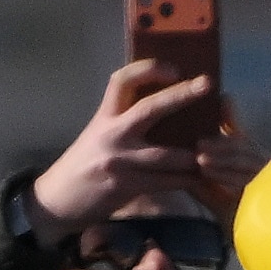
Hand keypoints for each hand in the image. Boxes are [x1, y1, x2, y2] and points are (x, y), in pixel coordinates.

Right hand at [27, 58, 250, 235]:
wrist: (56, 201)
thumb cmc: (82, 166)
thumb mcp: (97, 137)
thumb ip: (122, 124)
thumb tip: (162, 113)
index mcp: (104, 117)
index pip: (122, 81)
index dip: (148, 69)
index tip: (173, 68)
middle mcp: (110, 134)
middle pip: (149, 108)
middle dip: (181, 95)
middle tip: (207, 84)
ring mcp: (118, 161)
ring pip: (165, 154)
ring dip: (192, 155)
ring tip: (214, 153)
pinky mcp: (125, 186)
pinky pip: (163, 182)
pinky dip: (184, 180)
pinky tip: (199, 179)